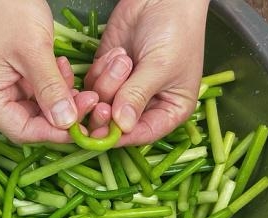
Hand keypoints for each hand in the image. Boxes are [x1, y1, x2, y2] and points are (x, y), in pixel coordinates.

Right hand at [0, 0, 97, 143]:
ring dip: (63, 99)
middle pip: (31, 122)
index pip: (20, 129)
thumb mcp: (33, 50)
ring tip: (81, 82)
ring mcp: (4, 86)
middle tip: (90, 101)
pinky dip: (57, 85)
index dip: (51, 132)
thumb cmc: (10, 10)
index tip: (80, 127)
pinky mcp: (16, 77)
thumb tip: (67, 122)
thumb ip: (50, 88)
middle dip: (62, 114)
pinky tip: (66, 68)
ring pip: (40, 108)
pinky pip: (41, 92)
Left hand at [84, 0, 208, 144]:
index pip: (142, 134)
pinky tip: (114, 53)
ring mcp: (124, 90)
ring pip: (101, 103)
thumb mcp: (160, 67)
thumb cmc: (175, 31)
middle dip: (106, 110)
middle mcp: (145, 106)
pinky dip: (98, 72)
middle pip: (115, 124)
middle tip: (99, 101)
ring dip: (106, 83)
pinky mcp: (107, 74)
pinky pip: (92, 85)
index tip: (100, 132)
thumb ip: (137, 95)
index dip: (120, 137)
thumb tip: (121, 126)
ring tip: (123, 57)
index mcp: (169, 111)